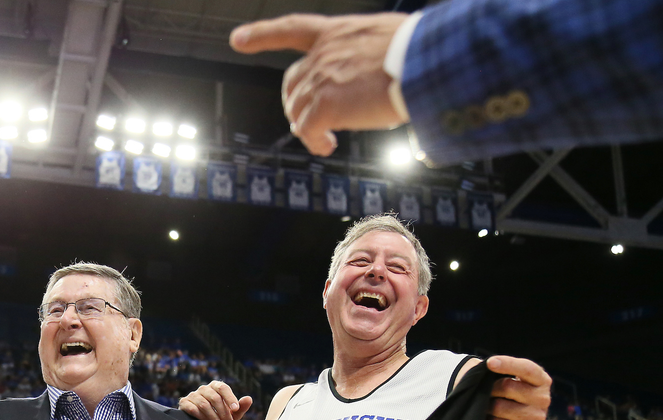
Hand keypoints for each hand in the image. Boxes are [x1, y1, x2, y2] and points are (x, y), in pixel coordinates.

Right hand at [178, 381, 252, 419]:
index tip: (236, 409)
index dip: (230, 398)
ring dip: (214, 418)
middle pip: (214, 398)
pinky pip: (193, 409)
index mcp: (216, 386)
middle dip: (224, 413)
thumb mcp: (232, 413)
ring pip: (204, 405)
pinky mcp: (184, 403)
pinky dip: (202, 418)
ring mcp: (193, 395)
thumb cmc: (220, 415)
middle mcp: (204, 388)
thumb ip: (241, 407)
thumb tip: (249, 399)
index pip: (223, 388)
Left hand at [229, 13, 408, 155]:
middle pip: (292, 82)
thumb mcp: (388, 36)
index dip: (262, 35)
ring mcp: (321, 79)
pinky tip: (327, 146)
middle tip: (309, 120)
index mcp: (337, 32)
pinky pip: (307, 131)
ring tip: (324, 140)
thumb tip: (371, 72)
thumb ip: (365, 51)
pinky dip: (314, 142)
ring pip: (297, 110)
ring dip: (308, 128)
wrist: (425, 61)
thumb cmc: (421, 50)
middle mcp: (322, 53)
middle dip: (296, 103)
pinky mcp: (325, 105)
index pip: (292, 29)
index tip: (237, 39)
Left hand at [484, 356, 550, 419]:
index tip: (490, 363)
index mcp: (541, 380)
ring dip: (487, 408)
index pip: (527, 368)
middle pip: (508, 387)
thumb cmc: (510, 399)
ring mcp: (538, 417)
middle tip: (488, 394)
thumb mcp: (511, 382)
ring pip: (499, 407)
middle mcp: (544, 398)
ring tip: (490, 409)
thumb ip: (504, 373)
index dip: (508, 364)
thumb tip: (488, 366)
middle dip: (491, 389)